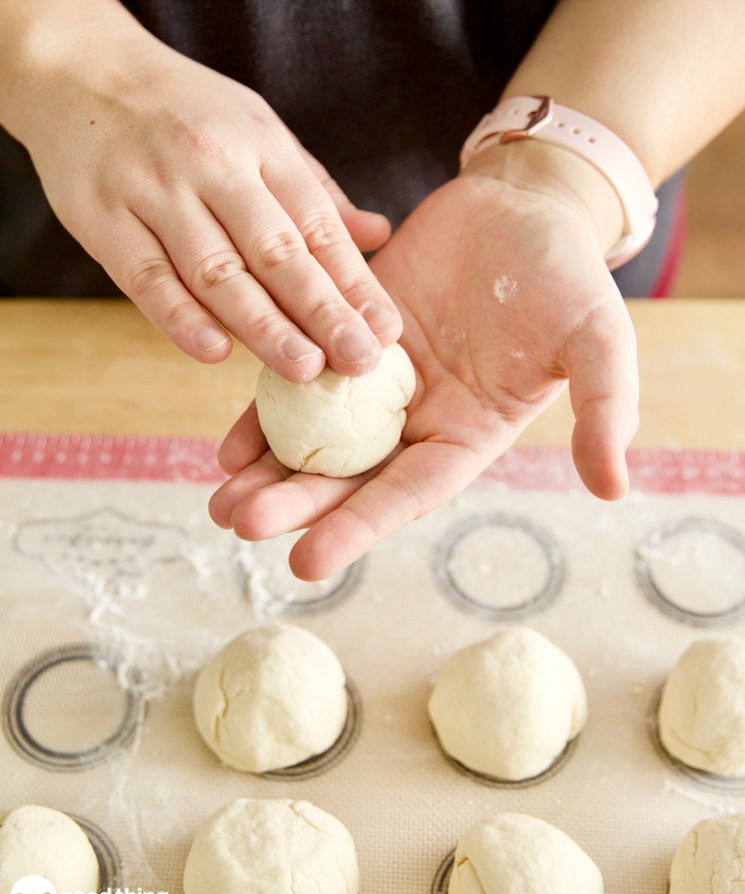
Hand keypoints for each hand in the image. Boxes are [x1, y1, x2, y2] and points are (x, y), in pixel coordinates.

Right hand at [17, 13, 399, 377]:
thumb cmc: (188, 114)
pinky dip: (180, 318)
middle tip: (358, 359)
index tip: (384, 330)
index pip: (317, 224)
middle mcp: (212, 167)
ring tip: (304, 368)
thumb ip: (316, 193)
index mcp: (261, 148)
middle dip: (321, 311)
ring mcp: (155, 192)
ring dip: (262, 325)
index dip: (354, 282)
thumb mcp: (261, 133)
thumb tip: (380, 236)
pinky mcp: (103, 219)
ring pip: (215, 270)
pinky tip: (216, 351)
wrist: (81, 72)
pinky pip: (146, 277)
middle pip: (274, 251)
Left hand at [209, 166, 638, 578]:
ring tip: (221, 499)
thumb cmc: (566, 275)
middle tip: (238, 522)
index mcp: (465, 436)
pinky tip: (229, 442)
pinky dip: (265, 412)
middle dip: (294, 503)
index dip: (358, 527)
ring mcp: (375, 384)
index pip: (406, 493)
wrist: (521, 208)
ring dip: (268, 471)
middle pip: (347, 475)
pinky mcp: (343, 339)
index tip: (304, 561)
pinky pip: (298, 380)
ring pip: (315, 438)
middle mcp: (415, 421)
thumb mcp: (598, 339)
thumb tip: (615, 487)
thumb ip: (603, 409)